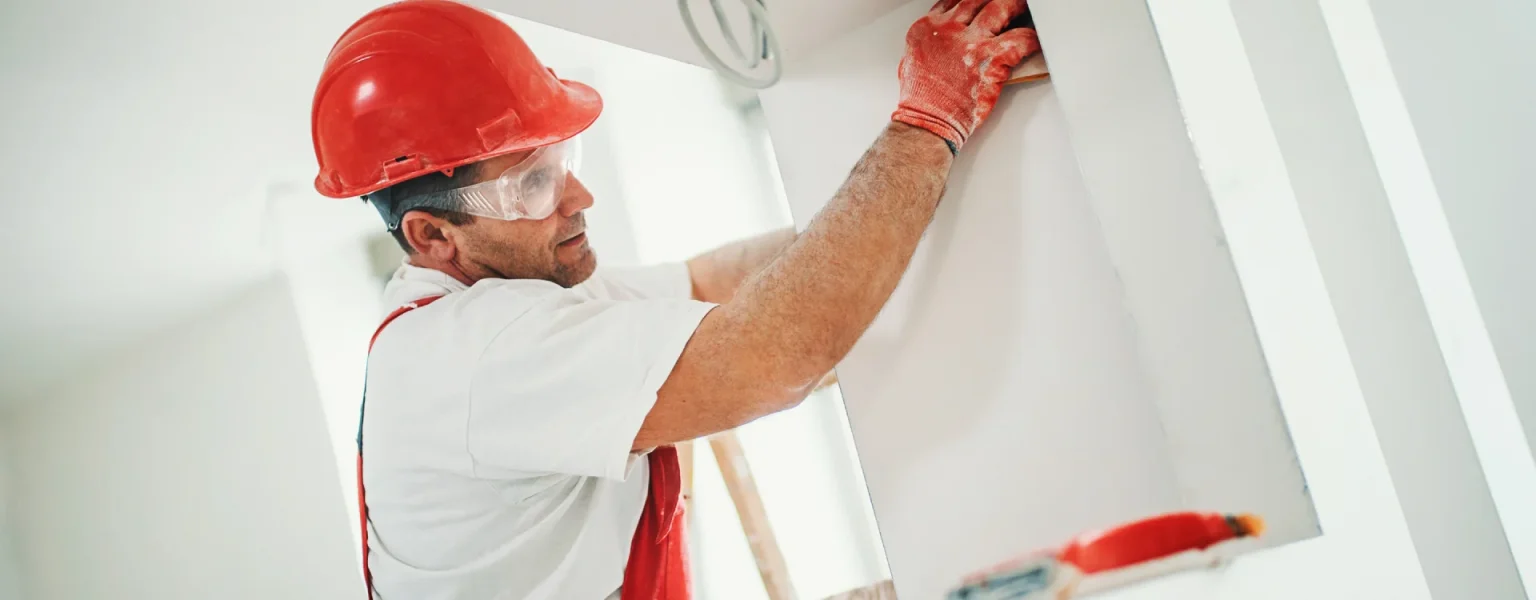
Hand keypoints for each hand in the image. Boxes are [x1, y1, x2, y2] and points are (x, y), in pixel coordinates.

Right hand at [891, 0, 1039, 150]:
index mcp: (927, 28)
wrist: (926, 122)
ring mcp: (970, 42)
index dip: (969, 0)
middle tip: (1007, 2)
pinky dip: (1032, 38)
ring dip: (1015, 5)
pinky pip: (1020, 39)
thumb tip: (943, 42)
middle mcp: (948, 29)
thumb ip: (930, 44)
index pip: (953, 0)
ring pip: (1000, 8)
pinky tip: (1035, 39)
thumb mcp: (912, 62)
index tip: (979, 1)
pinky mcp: (990, 59)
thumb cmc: (919, 101)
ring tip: (1024, 6)